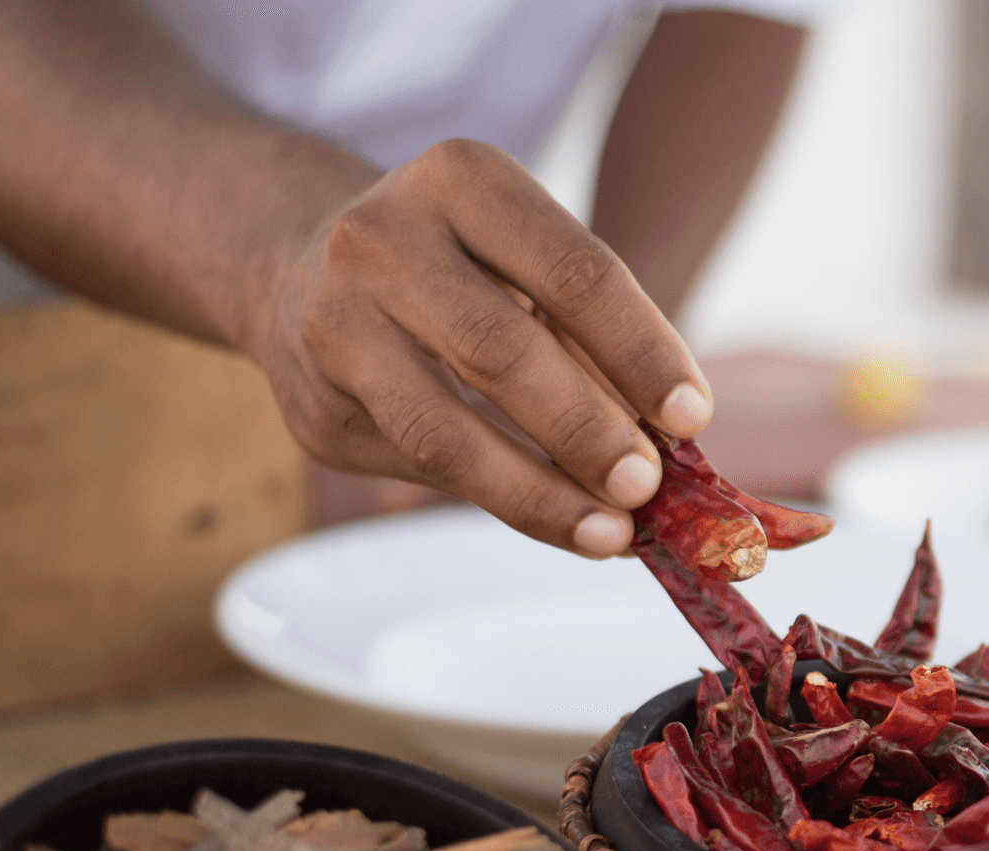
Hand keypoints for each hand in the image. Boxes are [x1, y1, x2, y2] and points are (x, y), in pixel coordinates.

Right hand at [251, 139, 712, 555]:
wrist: (296, 262)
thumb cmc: (460, 269)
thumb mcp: (525, 265)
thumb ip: (593, 341)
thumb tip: (671, 446)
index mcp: (463, 180)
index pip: (573, 271)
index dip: (640, 351)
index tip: (693, 416)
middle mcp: (383, 238)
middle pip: (502, 349)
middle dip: (587, 429)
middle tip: (649, 486)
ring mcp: (334, 320)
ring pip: (443, 428)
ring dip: (539, 492)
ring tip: (610, 532)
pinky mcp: (313, 403)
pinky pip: (418, 465)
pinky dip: (500, 500)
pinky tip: (560, 522)